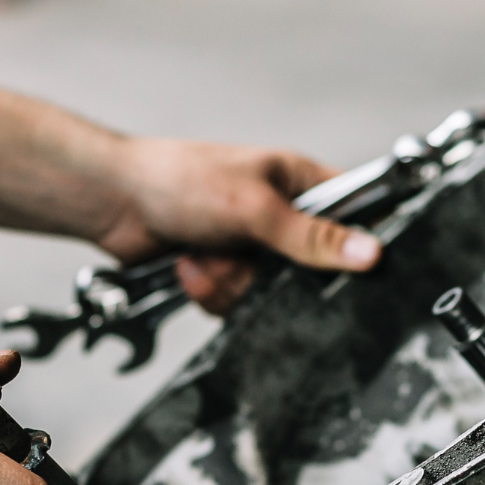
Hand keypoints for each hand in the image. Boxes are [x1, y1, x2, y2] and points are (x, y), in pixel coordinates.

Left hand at [97, 138, 381, 313]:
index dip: (358, 244)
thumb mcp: (255, 207)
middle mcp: (282, 218)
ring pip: (270, 294)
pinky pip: (238, 304)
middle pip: (311, 271)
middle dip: (270, 274)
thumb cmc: (180, 180)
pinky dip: (210, 291)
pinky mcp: (227, 274)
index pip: (355, 215)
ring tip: (204, 254)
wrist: (115, 203)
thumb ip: (311, 236)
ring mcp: (254, 249)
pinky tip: (191, 266)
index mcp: (300, 183)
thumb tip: (369, 252)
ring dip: (230, 282)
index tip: (350, 267)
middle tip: (246, 255)